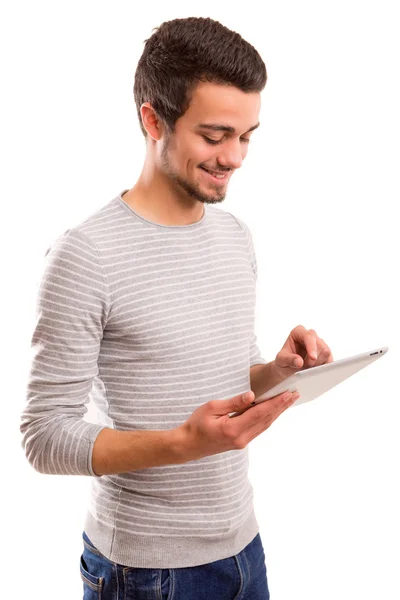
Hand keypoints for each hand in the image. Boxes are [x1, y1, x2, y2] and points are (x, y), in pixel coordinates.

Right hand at [175, 388, 300, 460]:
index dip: (275, 403)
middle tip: (295, 394)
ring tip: (288, 401)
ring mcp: (242, 442)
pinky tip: (274, 411)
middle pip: (266, 420)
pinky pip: (258, 428)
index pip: (259, 413)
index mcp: (233, 429)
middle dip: (281, 407)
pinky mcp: (241, 442)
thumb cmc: (196, 424)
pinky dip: (268, 418)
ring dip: (277, 412)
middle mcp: (241, 439)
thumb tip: (252, 395)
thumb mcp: (212, 408)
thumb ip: (234, 402)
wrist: (188, 445)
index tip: (287, 394)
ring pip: (264, 425)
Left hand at [273, 324, 333, 379]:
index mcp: (298, 332)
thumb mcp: (281, 361)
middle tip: (304, 367)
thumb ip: (289, 360)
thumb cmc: (283, 362)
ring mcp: (320, 343)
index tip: (312, 358)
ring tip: (307, 368)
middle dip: (313, 359)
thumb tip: (299, 362)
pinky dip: (323, 367)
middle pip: (319, 345)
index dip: (312, 347)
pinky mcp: (326, 353)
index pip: (308, 336)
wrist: (287, 369)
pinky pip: (330, 360)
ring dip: (317, 364)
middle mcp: (310, 335)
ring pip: (326, 352)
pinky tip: (314, 369)